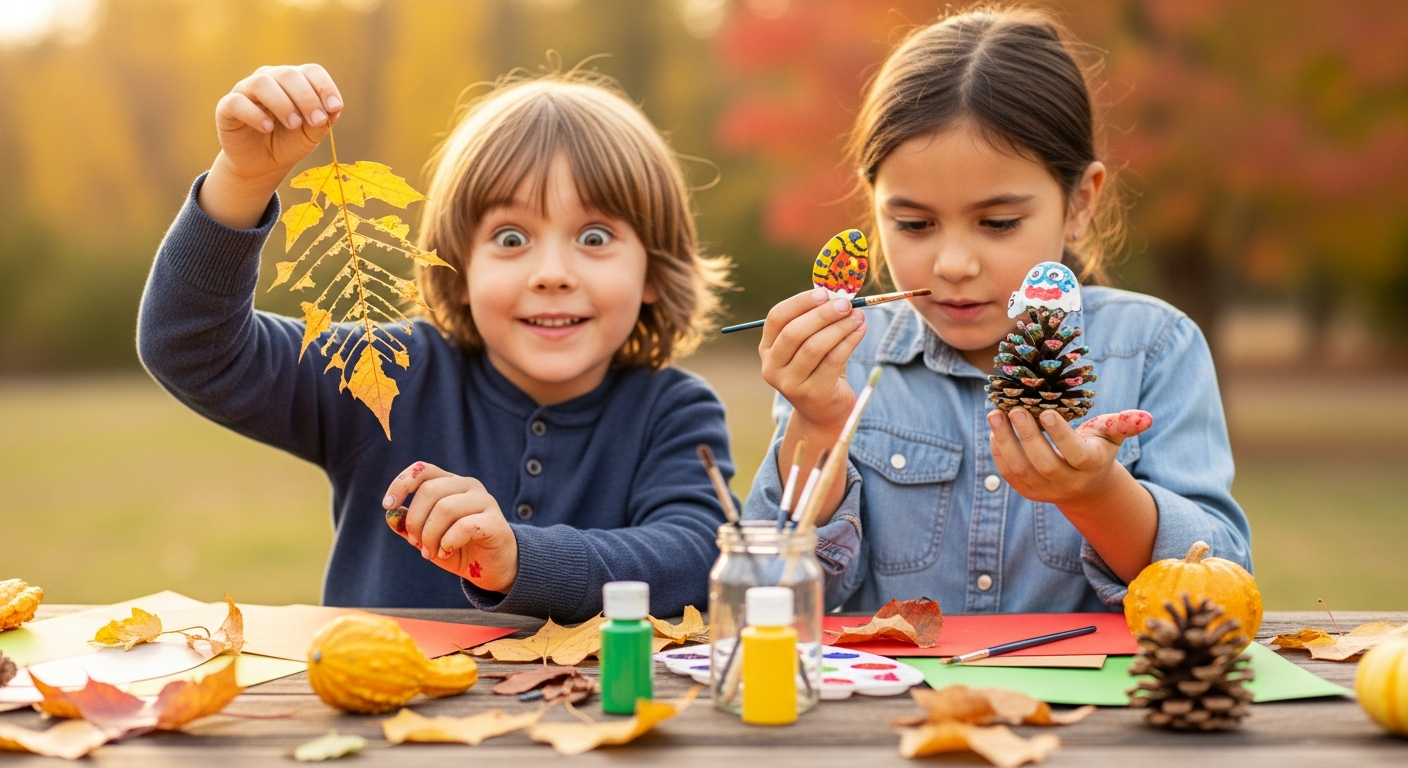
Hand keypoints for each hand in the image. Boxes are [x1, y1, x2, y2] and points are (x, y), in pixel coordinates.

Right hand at [200, 64, 342, 227]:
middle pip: (289, 75)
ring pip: (262, 83)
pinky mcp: (227, 107)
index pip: (311, 71)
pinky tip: (267, 127)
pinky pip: (237, 102)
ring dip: (282, 103)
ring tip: (294, 124)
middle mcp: (270, 79)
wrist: (262, 164)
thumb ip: (321, 122)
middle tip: (317, 121)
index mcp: (294, 81)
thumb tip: (333, 109)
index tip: (335, 108)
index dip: (325, 87)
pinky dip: (254, 114)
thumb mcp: (310, 136)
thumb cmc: (289, 143)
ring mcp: (246, 90)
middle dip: (307, 98)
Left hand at [381, 461, 518, 593]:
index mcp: (450, 483)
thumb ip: (408, 526)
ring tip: (432, 553)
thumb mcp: (427, 538)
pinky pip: (464, 525)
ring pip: (445, 508)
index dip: (401, 484)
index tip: (388, 505)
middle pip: (429, 491)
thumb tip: (390, 515)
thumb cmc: (458, 548)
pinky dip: (448, 541)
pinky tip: (447, 551)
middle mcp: (468, 486)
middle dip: (415, 522)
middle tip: (418, 545)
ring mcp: (485, 501)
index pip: (423, 470)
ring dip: (430, 536)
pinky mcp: (495, 521)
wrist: (492, 569)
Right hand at [758, 287, 865, 430]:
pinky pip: (833, 361)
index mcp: (767, 349)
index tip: (824, 293)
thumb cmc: (818, 370)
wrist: (823, 413)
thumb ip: (816, 321)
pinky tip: (860, 331)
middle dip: (822, 314)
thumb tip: (836, 293)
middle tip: (846, 303)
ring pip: (814, 347)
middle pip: (794, 332)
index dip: (800, 302)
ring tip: (858, 316)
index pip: (777, 318)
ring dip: (839, 327)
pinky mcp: (813, 393)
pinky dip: (849, 342)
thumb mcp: (810, 345)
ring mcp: (790, 383)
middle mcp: (773, 367)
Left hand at [988, 408, 1152, 506]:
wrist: (1085, 484)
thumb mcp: (1111, 436)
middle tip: (1014, 409)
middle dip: (1027, 436)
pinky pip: (1009, 475)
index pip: (1075, 453)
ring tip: (995, 415)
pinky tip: (994, 431)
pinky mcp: (1029, 492)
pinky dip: (999, 453)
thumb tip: (1146, 417)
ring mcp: (1046, 490)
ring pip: (1021, 470)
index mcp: (1091, 466)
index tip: (1046, 410)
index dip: (1060, 434)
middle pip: (1044, 463)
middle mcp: (1069, 482)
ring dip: (1005, 442)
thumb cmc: (1097, 448)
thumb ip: (1124, 424)